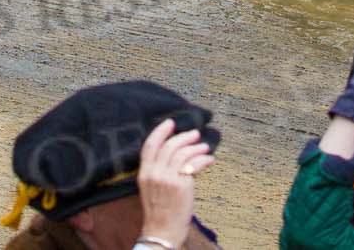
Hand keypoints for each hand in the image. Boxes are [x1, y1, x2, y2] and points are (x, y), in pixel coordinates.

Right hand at [135, 118, 212, 244]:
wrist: (162, 231)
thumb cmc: (158, 212)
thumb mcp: (150, 188)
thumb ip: (158, 171)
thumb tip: (176, 154)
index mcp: (143, 173)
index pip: (150, 145)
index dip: (160, 131)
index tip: (170, 123)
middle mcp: (154, 173)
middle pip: (169, 146)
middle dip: (184, 137)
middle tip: (195, 134)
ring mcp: (168, 179)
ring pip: (183, 153)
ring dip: (196, 147)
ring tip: (204, 147)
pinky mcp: (182, 185)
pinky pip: (194, 164)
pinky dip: (203, 159)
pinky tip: (209, 160)